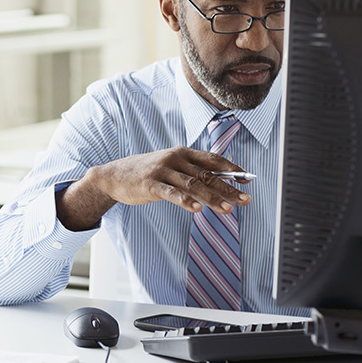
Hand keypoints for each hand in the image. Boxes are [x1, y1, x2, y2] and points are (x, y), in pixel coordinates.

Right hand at [56, 147, 251, 230]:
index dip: (232, 169)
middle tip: (245, 200)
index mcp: (182, 153)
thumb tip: (219, 182)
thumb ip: (191, 173)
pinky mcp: (150, 184)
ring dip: (212, 198)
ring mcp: (162, 171)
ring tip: (227, 209)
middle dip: (228, 188)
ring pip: (193, 185)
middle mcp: (174, 159)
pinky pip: (171, 193)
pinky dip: (185, 201)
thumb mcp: (169, 167)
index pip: (212, 160)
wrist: (113, 175)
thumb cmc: (146, 172)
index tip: (248, 180)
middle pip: (207, 175)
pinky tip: (197, 209)